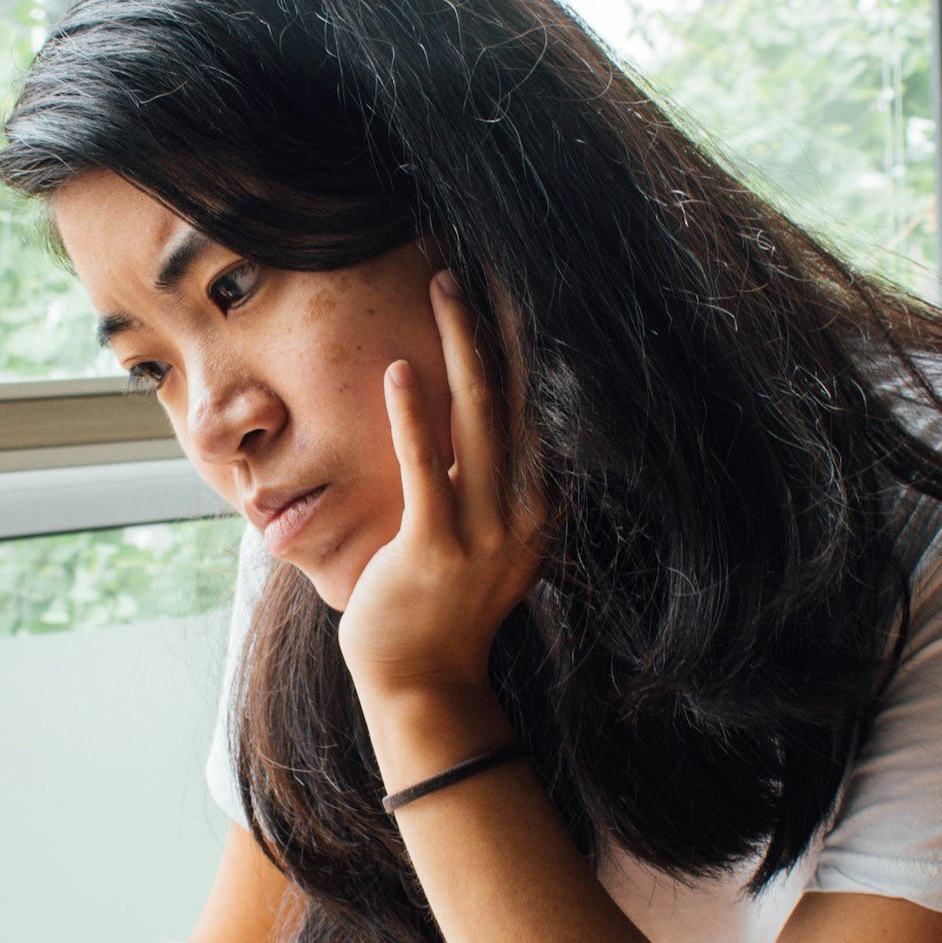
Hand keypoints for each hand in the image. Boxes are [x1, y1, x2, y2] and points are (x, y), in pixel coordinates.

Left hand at [338, 270, 544, 706]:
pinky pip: (428, 470)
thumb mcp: (483, 543)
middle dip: (503, 323)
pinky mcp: (434, 547)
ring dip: (462, 345)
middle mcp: (522, 511)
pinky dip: (414, 417)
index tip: (516, 282)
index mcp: (538, 505)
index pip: (539, 405)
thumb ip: (486, 488)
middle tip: (485, 255)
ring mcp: (482, 531)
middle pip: (519, 395)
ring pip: (479, 418)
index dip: (529, 342)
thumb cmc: (440, 611)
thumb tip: (475, 427)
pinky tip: (402, 370)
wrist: (423, 687)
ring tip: (446, 284)